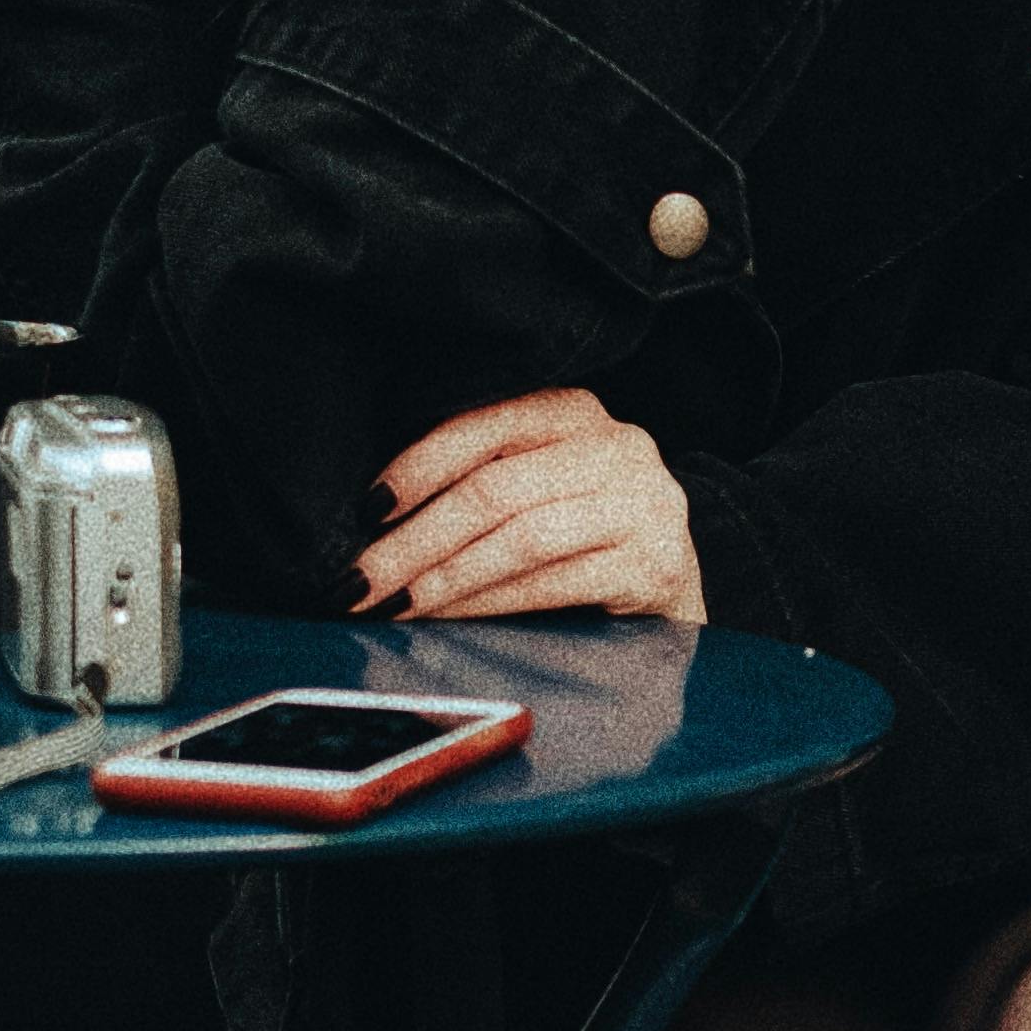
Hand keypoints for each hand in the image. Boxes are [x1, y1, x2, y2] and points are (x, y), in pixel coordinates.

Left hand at [360, 386, 704, 627]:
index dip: (418, 466)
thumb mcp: (540, 482)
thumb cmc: (583, 532)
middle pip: (496, 489)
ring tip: (394, 604)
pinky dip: (489, 604)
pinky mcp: (654, 564)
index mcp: (577, 411)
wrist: (670, 586)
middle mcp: (618, 447)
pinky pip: (553, 584)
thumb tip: (377, 518)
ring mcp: (643, 505)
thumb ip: (481, 478)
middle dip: (415, 540)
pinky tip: (448, 619)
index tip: (367, 509)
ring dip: (445, 578)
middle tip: (360, 580)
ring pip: (521, 539)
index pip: (485, 427)